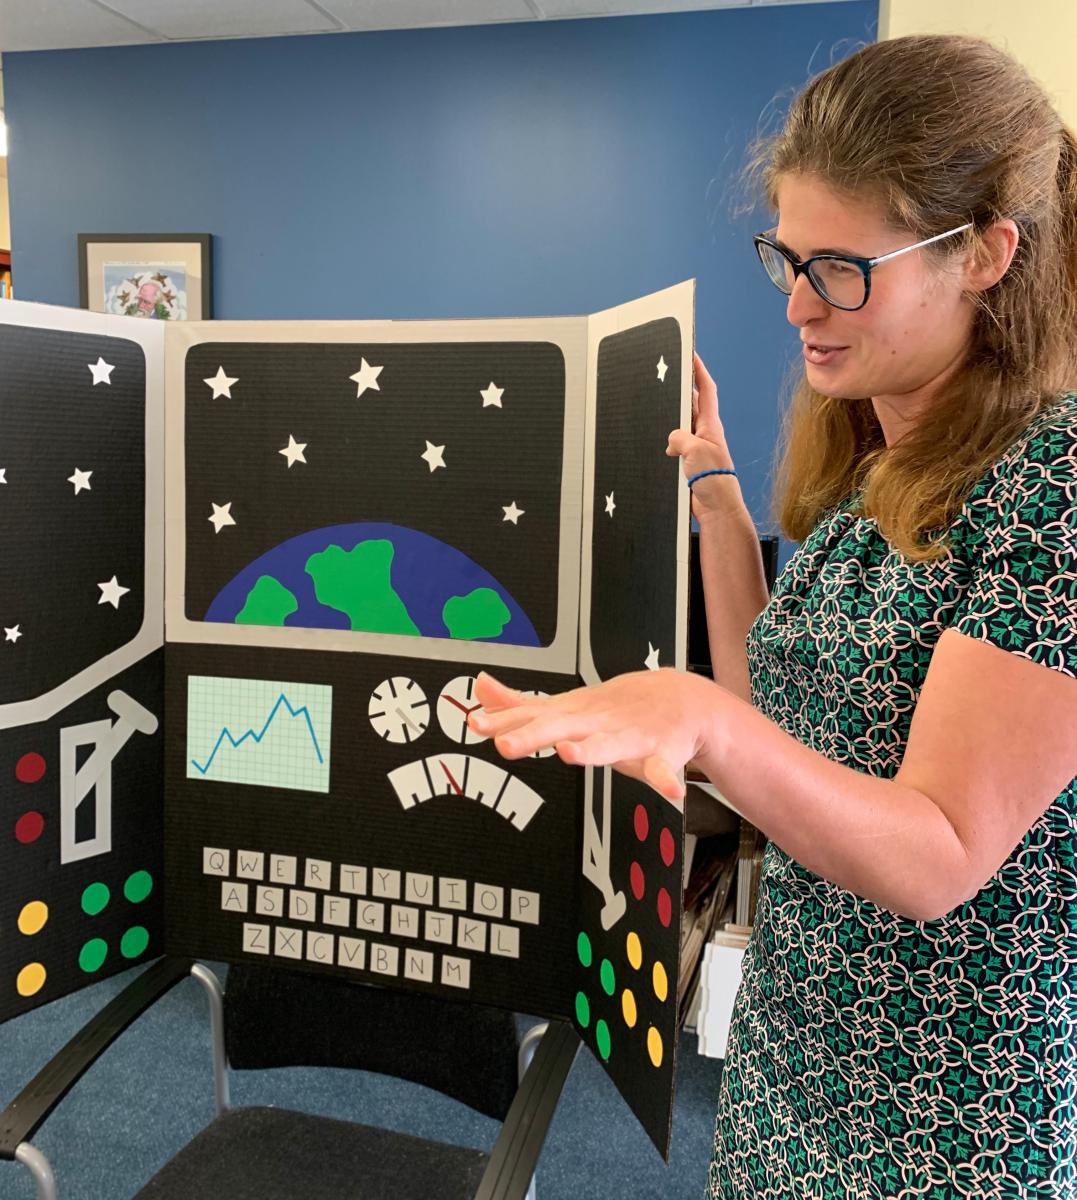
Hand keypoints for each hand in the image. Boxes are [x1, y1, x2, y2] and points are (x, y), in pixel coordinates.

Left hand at [468, 669, 716, 802]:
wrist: (679, 699)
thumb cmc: (616, 708)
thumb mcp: (565, 706)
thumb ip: (520, 704)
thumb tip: (480, 689)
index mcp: (572, 715)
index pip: (532, 716)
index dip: (503, 721)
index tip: (476, 723)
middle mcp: (596, 722)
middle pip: (560, 728)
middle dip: (533, 735)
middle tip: (506, 745)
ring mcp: (628, 736)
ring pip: (607, 745)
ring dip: (590, 749)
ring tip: (570, 754)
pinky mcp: (661, 752)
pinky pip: (663, 768)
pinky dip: (666, 778)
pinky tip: (670, 788)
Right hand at [667, 352, 737, 520]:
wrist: (717, 509)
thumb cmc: (715, 480)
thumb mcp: (695, 451)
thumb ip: (680, 438)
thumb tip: (672, 440)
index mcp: (710, 425)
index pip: (706, 390)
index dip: (699, 371)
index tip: (691, 354)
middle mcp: (705, 434)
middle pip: (691, 405)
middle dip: (681, 391)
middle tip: (669, 377)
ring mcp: (697, 449)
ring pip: (681, 426)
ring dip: (671, 421)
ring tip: (659, 410)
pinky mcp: (690, 463)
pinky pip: (676, 446)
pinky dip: (668, 444)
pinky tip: (661, 447)